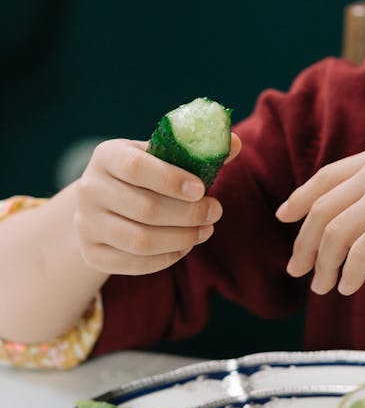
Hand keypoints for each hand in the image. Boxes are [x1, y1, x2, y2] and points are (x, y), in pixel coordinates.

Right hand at [72, 134, 240, 274]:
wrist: (102, 203)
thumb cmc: (144, 175)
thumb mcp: (162, 156)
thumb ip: (196, 151)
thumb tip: (236, 143)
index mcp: (107, 156)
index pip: (135, 168)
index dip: (171, 180)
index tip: (202, 189)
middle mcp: (90, 189)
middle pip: (144, 209)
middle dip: (188, 214)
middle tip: (215, 212)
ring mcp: (87, 224)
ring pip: (140, 241)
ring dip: (181, 238)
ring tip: (205, 231)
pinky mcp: (92, 253)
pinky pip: (134, 264)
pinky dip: (166, 258)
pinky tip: (184, 246)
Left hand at [276, 131, 364, 294]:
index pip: (326, 176)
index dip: (300, 197)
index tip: (284, 216)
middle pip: (322, 209)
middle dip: (303, 242)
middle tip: (296, 269)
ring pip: (336, 233)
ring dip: (324, 265)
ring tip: (321, 287)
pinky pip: (363, 251)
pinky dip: (350, 272)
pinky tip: (347, 287)